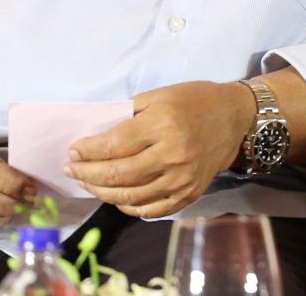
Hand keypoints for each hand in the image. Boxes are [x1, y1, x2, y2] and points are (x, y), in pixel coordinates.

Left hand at [66, 80, 254, 218]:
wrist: (234, 119)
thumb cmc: (194, 101)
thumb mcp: (159, 96)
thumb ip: (127, 113)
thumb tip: (95, 133)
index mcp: (162, 124)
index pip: (113, 144)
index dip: (87, 150)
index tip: (72, 150)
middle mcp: (171, 154)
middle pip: (117, 173)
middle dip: (87, 172)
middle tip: (71, 168)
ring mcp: (181, 179)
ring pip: (129, 196)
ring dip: (101, 191)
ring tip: (87, 182)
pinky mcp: (187, 194)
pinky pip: (150, 210)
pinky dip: (128, 206)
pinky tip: (115, 197)